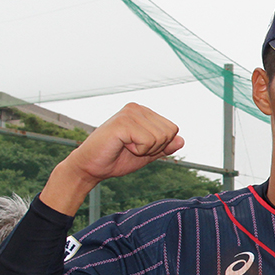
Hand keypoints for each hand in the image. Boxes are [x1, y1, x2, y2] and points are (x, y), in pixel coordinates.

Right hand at [41, 103, 183, 214]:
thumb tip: (182, 140)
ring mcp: (129, 113)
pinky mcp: (123, 122)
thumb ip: (164, 147)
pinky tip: (122, 146)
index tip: (139, 146)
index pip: (173, 129)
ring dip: (145, 149)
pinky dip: (138, 150)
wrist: (92, 167)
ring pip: (160, 138)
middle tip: (132, 148)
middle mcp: (137, 108)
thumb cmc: (117, 158)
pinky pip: (148, 142)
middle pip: (169, 132)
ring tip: (126, 146)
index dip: (160, 145)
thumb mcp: (147, 154)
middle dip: (154, 147)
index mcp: (144, 112)